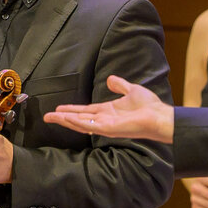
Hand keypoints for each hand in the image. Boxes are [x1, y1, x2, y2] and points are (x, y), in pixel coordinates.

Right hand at [44, 76, 174, 142]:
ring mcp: (106, 125)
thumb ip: (120, 85)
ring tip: (51, 117)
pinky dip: (77, 122)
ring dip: (65, 120)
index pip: (85, 111)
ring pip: (81, 123)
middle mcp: (104, 120)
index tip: (58, 109)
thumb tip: (110, 79)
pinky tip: (66, 119)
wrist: (160, 116)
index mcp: (108, 111)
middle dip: (63, 117)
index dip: (71, 110)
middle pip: (79, 118)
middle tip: (46, 116)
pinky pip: (89, 126)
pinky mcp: (109, 129)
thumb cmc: (149, 106)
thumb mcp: (131, 90)